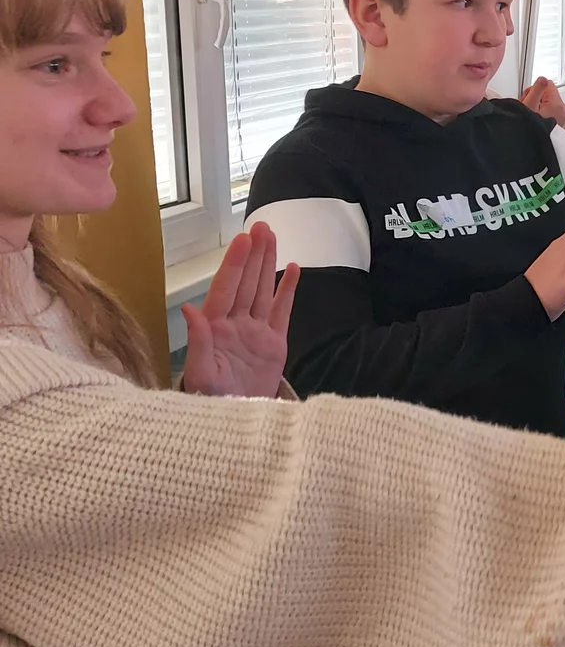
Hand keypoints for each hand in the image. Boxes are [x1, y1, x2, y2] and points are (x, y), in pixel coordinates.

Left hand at [180, 224, 298, 399]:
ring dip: (267, 263)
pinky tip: (292, 269)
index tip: (243, 240)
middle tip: (261, 226)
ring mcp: (255, 331)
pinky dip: (286, 290)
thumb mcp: (201, 373)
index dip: (235, 264)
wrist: (236, 420)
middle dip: (253, 254)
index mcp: (215, 327)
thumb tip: (190, 309)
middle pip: (246, 282)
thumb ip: (197, 341)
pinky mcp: (274, 343)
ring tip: (272, 236)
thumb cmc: (212, 399)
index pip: (226, 288)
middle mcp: (235, 323)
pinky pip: (281, 311)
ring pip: (262, 290)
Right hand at [521, 77, 564, 124]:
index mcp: (558, 105)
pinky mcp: (558, 120)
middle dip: (536, 95)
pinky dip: (541, 109)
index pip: (548, 83)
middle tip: (528, 105)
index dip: (536, 87)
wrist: (530, 143)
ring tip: (530, 112)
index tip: (530, 96)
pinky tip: (534, 115)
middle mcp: (562, 110)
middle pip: (548, 91)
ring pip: (548, 99)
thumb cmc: (529, 127)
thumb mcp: (530, 104)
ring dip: (537, 102)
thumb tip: (543, 78)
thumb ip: (537, 88)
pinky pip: (550, 107)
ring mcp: (561, 116)